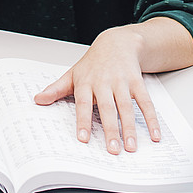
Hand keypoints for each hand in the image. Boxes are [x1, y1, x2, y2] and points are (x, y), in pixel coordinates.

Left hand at [33, 26, 161, 153]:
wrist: (116, 42)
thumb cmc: (93, 63)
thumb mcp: (73, 74)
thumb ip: (57, 89)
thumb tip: (38, 100)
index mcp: (86, 82)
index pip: (83, 103)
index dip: (83, 121)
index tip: (83, 139)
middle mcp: (104, 82)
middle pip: (107, 108)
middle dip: (111, 129)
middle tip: (113, 150)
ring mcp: (121, 81)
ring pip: (126, 106)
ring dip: (130, 127)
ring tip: (131, 147)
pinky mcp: (137, 81)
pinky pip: (145, 101)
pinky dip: (151, 118)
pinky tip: (154, 134)